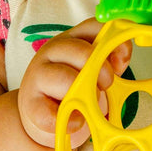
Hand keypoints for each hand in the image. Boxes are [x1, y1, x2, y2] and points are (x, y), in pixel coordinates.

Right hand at [17, 19, 132, 147]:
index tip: (121, 66)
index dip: (114, 43)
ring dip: (84, 96)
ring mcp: (38, 75)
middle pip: (81, 51)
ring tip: (88, 107)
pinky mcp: (31, 103)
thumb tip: (119, 60)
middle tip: (106, 86)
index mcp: (71, 39)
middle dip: (102, 71)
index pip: (93, 27)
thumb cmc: (71, 88)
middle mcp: (52, 51)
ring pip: (66, 79)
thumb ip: (107, 61)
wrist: (39, 112)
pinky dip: (70, 121)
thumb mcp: (91, 70)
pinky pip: (52, 113)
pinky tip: (76, 123)